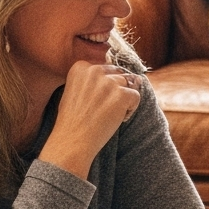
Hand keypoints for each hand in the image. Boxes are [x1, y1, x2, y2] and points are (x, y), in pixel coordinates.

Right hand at [38, 59, 141, 178]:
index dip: (104, 86)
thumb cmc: (73, 121)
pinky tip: (117, 118)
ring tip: (108, 115)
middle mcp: (94, 70)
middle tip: (101, 110)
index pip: (105, 69)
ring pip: (128, 85)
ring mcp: (108, 82)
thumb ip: (98, 81)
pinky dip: (131, 109)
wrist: (72, 141)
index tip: (93, 101)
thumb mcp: (76, 92)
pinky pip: (136, 96)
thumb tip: (137, 78)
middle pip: (118, 75)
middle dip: (115, 91)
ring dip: (123, 100)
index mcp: (80, 67)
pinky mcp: (121, 95)